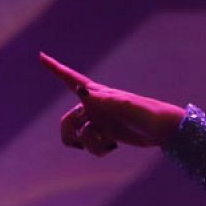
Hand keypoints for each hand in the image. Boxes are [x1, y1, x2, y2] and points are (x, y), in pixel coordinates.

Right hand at [40, 52, 187, 155]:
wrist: (164, 130)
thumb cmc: (147, 113)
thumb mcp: (126, 105)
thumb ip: (104, 99)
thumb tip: (81, 90)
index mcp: (98, 94)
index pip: (72, 79)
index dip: (55, 68)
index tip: (41, 56)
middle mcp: (95, 107)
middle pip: (67, 121)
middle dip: (69, 133)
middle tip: (77, 142)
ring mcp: (100, 121)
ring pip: (77, 136)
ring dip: (86, 144)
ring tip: (105, 145)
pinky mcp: (107, 135)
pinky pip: (90, 146)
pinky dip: (97, 150)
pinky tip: (112, 146)